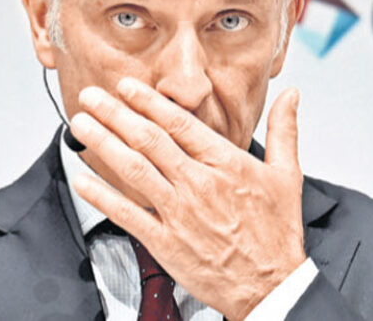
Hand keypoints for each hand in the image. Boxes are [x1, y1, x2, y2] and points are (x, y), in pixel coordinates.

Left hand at [69, 77, 305, 320]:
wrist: (271, 287)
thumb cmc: (277, 233)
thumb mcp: (288, 176)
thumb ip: (284, 131)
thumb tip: (291, 95)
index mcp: (225, 164)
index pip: (180, 124)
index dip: (148, 101)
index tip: (125, 86)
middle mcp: (198, 184)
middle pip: (149, 140)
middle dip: (115, 114)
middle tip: (91, 95)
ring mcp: (179, 213)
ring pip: (134, 170)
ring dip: (103, 144)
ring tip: (81, 124)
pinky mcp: (166, 242)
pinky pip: (128, 215)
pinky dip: (103, 196)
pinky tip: (83, 180)